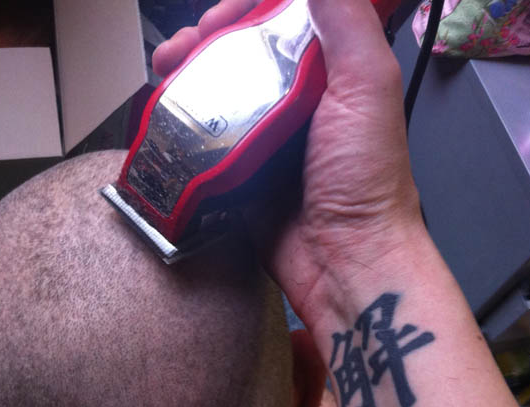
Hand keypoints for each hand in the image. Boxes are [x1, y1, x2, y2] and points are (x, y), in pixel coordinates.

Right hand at [153, 0, 423, 316]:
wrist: (345, 259)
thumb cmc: (366, 177)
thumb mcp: (367, 86)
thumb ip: (347, 24)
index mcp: (328, 74)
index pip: (281, 22)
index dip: (248, 9)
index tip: (224, 15)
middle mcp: (294, 102)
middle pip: (241, 54)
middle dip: (206, 39)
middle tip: (185, 44)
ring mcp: (263, 139)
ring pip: (216, 93)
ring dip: (185, 74)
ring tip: (163, 68)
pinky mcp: (239, 173)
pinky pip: (204, 139)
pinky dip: (181, 123)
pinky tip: (163, 112)